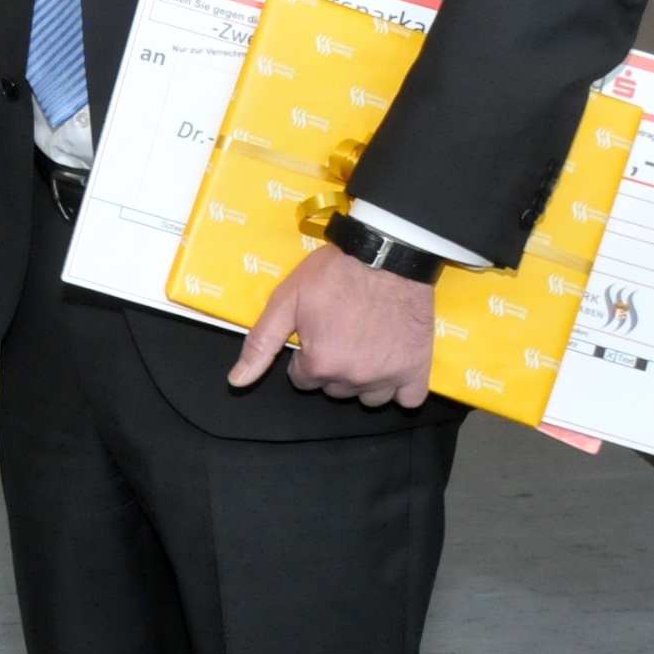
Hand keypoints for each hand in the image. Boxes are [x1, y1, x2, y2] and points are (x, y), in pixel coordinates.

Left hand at [229, 241, 435, 406]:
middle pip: (334, 388)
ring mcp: (389, 375)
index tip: (315, 333)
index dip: (306, 356)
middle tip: (340, 333)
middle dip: (332, 367)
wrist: (386, 253)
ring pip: (368, 397)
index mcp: (320, 364)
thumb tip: (236, 381)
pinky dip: (400, 388)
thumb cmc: (332, 274)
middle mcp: (354, 377)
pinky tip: (391, 365)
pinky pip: (409, 399)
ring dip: (363, 380)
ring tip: (364, 346)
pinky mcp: (418, 369)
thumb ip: (260, 345)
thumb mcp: (286, 302)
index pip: (303, 380)